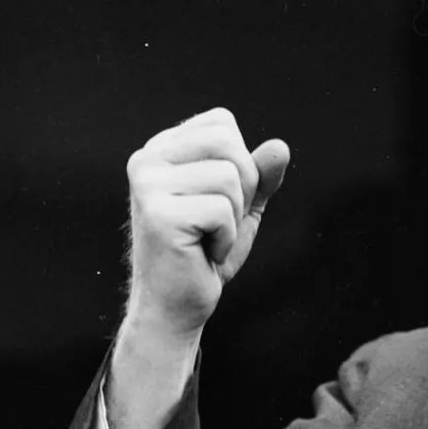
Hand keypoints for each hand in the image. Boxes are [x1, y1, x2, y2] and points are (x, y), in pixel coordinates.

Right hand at [122, 107, 289, 342]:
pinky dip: (226, 239)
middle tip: (220, 222)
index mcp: (161, 149)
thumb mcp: (242, 207)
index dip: (242, 163)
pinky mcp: (157, 214)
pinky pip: (222, 210)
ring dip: (234, 217)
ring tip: (209, 238)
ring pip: (229, 176)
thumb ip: (261, 175)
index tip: (220, 200)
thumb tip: (281, 147)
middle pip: (227, 142)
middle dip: (244, 187)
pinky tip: (204, 254)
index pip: (222, 122)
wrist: (177, 306)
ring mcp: (147, 184)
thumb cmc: (206, 255)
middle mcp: (146, 159)